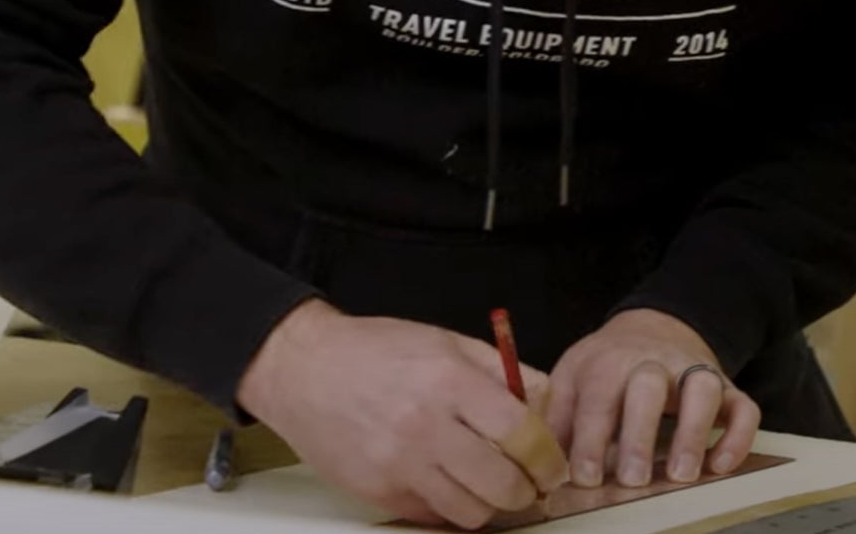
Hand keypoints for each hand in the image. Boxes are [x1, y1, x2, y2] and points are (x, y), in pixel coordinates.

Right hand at [237, 301, 567, 529]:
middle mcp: (425, 427)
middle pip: (502, 483)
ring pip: (470, 511)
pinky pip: (432, 516)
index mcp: (448, 382)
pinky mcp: (378, 491)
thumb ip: (499, 369)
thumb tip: (543, 399)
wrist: (302, 370)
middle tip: (530, 483)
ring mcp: (399, 465)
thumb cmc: (373, 350)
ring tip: (489, 485)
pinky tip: (450, 485)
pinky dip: (450, 507)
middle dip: (527, 489)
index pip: (520, 433)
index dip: (547, 456)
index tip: (553, 465)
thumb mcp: (444, 341)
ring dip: (490, 504)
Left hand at [546, 309, 759, 490]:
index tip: (585, 477)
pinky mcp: (727, 387)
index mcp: (608, 361)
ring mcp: (693, 372)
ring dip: (693, 432)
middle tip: (632, 480)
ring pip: (702, 389)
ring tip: (681, 474)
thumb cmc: (606, 365)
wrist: (654, 327)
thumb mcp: (572, 378)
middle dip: (639, 435)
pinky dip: (738, 436)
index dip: (590, 440)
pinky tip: (720, 465)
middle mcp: (654, 363)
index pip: (598, 398)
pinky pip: (744, 407)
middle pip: (648, 387)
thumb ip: (557, 417)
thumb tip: (542, 461)